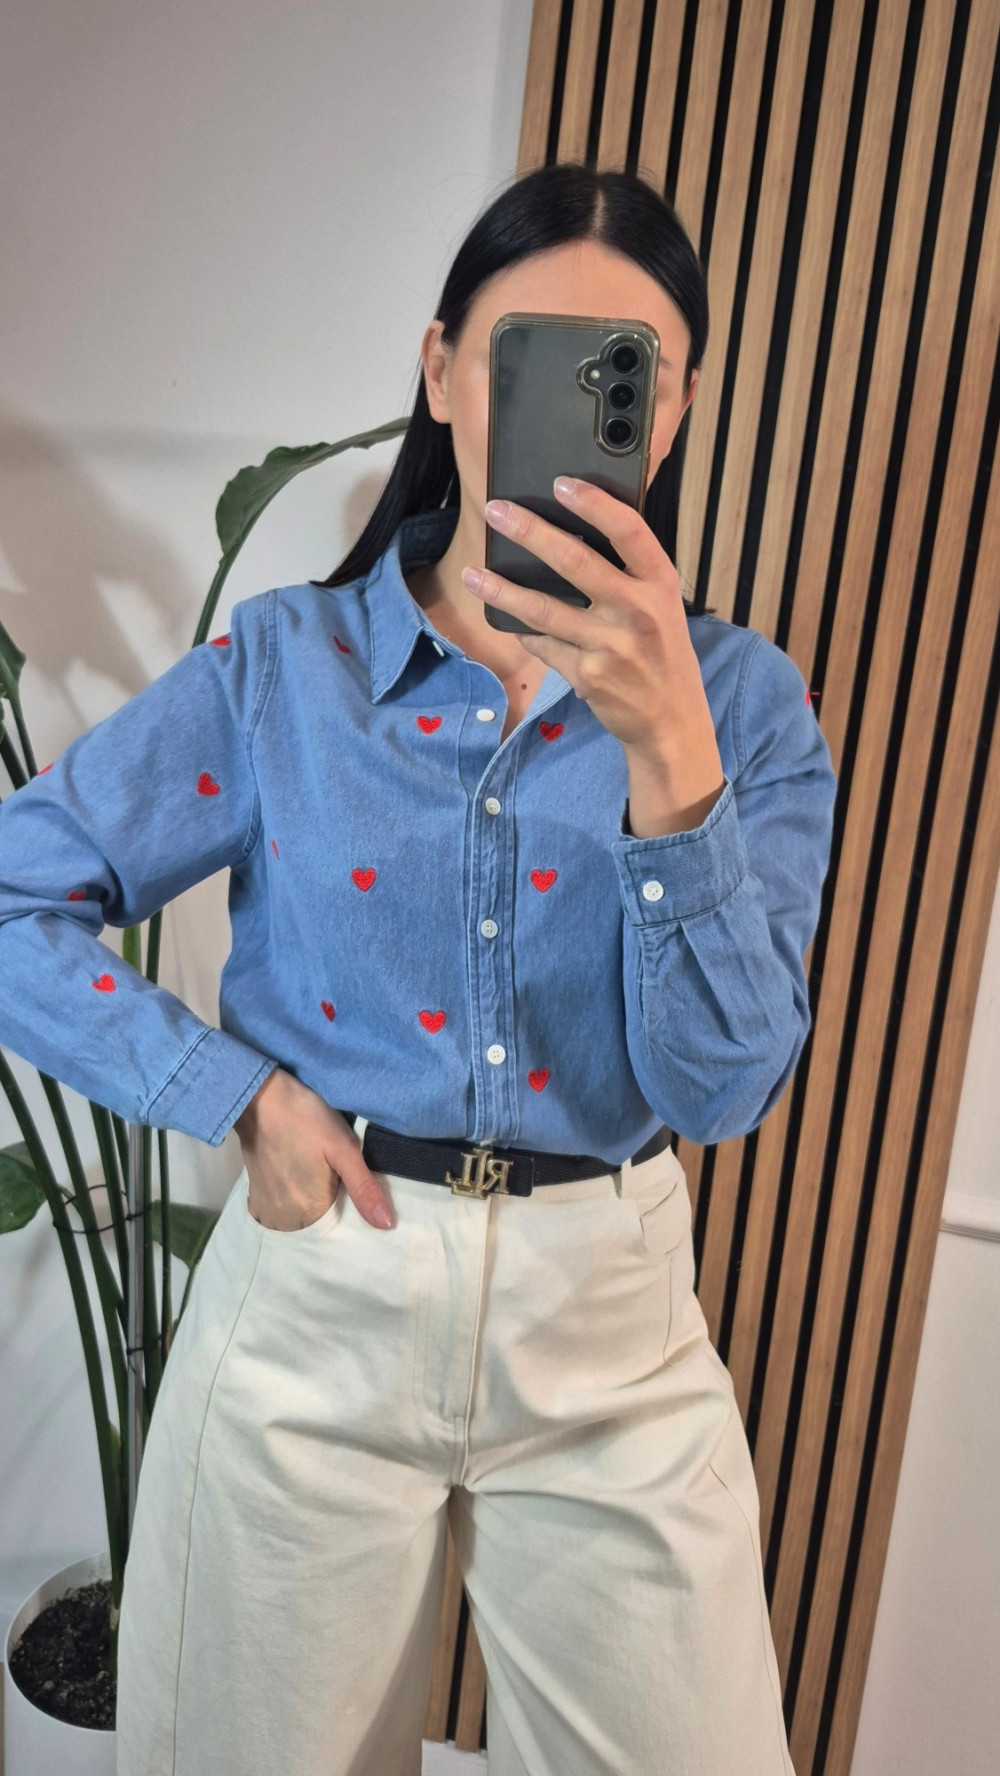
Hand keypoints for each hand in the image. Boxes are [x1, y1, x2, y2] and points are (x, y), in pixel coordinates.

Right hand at [233, 1069, 393, 1230]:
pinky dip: (290, 1202)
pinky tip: (297, 1179)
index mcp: (309, 1211)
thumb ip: (364, 1189)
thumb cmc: (307, 1120)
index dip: (349, 1215)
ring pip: (297, 1221)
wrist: (262, 1098)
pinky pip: (280, 1211)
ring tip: (315, 1179)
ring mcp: (266, 1208)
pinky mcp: (255, 1195)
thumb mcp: (344, 1149)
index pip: (338, 1231)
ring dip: (307, 1208)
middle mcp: (284, 1218)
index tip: (352, 1193)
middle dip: (328, 1211)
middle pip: (315, 1226)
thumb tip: (386, 1224)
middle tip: (334, 1181)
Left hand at [462, 476, 718, 757]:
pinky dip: (525, 632)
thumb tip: (573, 533)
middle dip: (529, 532)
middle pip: (574, 561)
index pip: (629, 531)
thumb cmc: (662, 651)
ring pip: (543, 609)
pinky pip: (544, 645)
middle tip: (496, 512)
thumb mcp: (663, 605)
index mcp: (660, 583)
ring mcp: (611, 645)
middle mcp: (638, 610)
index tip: (560, 484)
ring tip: (473, 574)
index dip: (594, 503)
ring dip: (502, 589)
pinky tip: (508, 619)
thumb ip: (630, 573)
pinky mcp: (587, 676)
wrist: (672, 718)